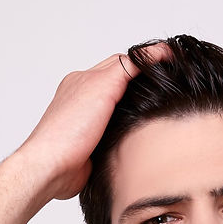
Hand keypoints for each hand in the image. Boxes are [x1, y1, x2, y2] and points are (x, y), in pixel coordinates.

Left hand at [19, 43, 172, 200]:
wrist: (53, 167)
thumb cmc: (67, 130)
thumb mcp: (100, 87)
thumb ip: (124, 69)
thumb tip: (146, 56)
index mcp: (83, 79)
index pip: (121, 62)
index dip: (146, 59)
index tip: (169, 57)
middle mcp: (84, 98)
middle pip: (121, 81)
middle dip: (143, 79)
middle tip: (167, 79)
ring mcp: (89, 120)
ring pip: (120, 106)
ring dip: (137, 105)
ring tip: (158, 104)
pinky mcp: (94, 142)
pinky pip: (118, 128)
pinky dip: (130, 126)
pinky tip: (139, 131)